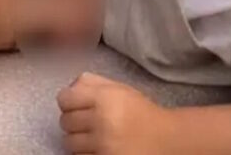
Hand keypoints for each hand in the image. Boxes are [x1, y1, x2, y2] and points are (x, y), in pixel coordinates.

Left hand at [57, 72, 175, 154]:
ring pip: (69, 143)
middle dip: (73, 121)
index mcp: (104, 97)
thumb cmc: (139, 111)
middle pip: (65, 121)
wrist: (166, 139)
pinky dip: (86, 153)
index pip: (64, 99)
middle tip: (87, 122)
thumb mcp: (118, 89)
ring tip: (92, 137)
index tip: (75, 105)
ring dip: (78, 140)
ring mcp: (103, 144)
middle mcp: (101, 120)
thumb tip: (69, 86)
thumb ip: (91, 82)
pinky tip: (98, 148)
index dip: (68, 102)